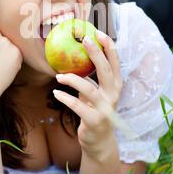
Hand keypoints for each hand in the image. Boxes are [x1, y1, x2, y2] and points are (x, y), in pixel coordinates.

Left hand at [53, 30, 122, 158]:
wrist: (100, 141)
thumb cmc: (95, 110)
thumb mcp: (97, 92)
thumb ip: (91, 77)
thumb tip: (76, 54)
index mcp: (116, 85)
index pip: (115, 62)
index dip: (109, 47)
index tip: (98, 33)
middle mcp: (114, 95)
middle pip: (105, 70)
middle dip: (96, 53)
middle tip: (84, 40)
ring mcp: (105, 109)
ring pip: (89, 88)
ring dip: (72, 79)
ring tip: (59, 76)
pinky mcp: (94, 121)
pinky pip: (77, 106)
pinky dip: (65, 98)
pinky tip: (56, 92)